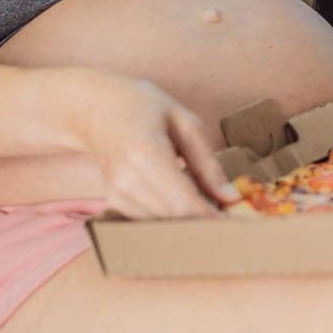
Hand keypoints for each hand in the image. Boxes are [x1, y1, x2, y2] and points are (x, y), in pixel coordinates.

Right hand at [75, 71, 241, 218]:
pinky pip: (149, 221)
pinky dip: (170, 217)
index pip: (185, 203)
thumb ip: (207, 162)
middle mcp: (127, 179)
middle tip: (231, 218)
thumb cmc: (142, 106)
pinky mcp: (113, 202)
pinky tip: (183, 201)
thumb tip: (231, 197)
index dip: (213, 219)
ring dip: (188, 222)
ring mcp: (116, 194)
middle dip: (205, 224)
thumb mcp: (183, 121)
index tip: (238, 223)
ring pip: (162, 226)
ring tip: (209, 206)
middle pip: (174, 220)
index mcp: (147, 153)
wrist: (94, 108)